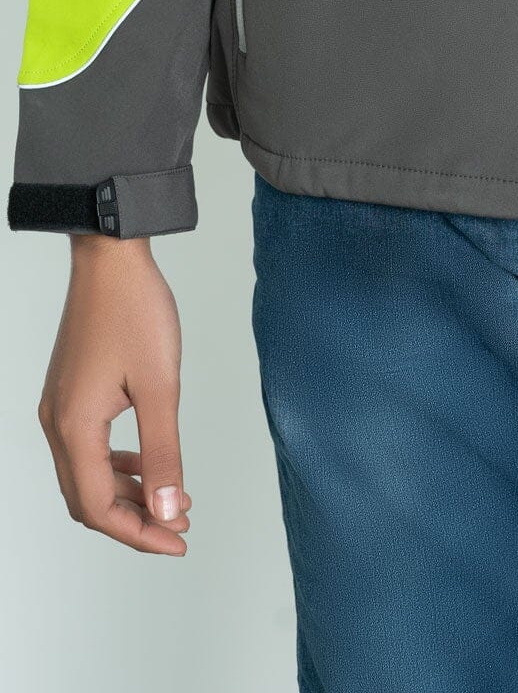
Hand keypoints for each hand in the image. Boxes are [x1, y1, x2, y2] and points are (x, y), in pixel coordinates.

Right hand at [38, 235, 190, 554]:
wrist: (110, 258)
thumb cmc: (136, 311)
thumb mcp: (161, 385)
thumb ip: (164, 452)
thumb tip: (168, 509)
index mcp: (74, 428)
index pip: (98, 508)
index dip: (139, 533)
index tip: (179, 540)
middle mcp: (57, 423)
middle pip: (87, 500)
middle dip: (134, 520)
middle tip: (180, 526)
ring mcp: (60, 408)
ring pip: (86, 476)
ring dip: (127, 494)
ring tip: (173, 498)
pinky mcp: (69, 393)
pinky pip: (87, 448)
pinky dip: (117, 466)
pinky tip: (149, 463)